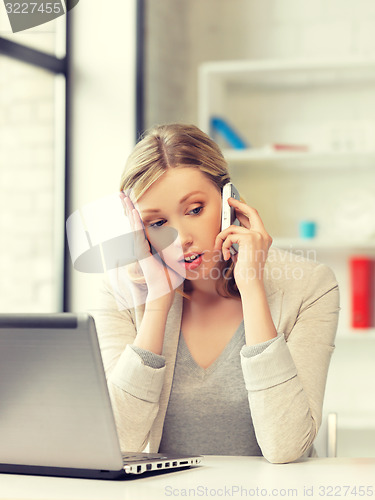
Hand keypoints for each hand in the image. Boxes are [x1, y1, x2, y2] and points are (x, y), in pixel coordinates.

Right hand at [119, 192, 182, 309]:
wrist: (164, 291)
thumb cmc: (170, 278)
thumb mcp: (174, 258)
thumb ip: (176, 249)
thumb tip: (186, 243)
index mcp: (149, 244)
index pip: (141, 224)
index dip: (136, 211)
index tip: (133, 199)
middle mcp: (142, 244)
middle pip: (133, 221)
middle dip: (128, 206)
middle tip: (122, 193)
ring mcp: (140, 248)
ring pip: (133, 225)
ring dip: (129, 210)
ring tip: (123, 197)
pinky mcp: (142, 253)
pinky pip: (138, 235)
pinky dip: (135, 223)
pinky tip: (133, 213)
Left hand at [214, 198, 272, 291]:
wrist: (251, 283)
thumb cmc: (246, 271)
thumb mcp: (243, 252)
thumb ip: (240, 240)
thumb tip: (230, 229)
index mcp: (264, 238)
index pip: (255, 218)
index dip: (245, 210)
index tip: (236, 205)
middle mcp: (263, 235)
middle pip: (251, 211)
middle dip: (238, 204)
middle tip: (228, 201)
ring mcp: (257, 235)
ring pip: (232, 228)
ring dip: (221, 239)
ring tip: (219, 249)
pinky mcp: (249, 239)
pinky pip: (229, 236)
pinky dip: (223, 246)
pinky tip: (226, 256)